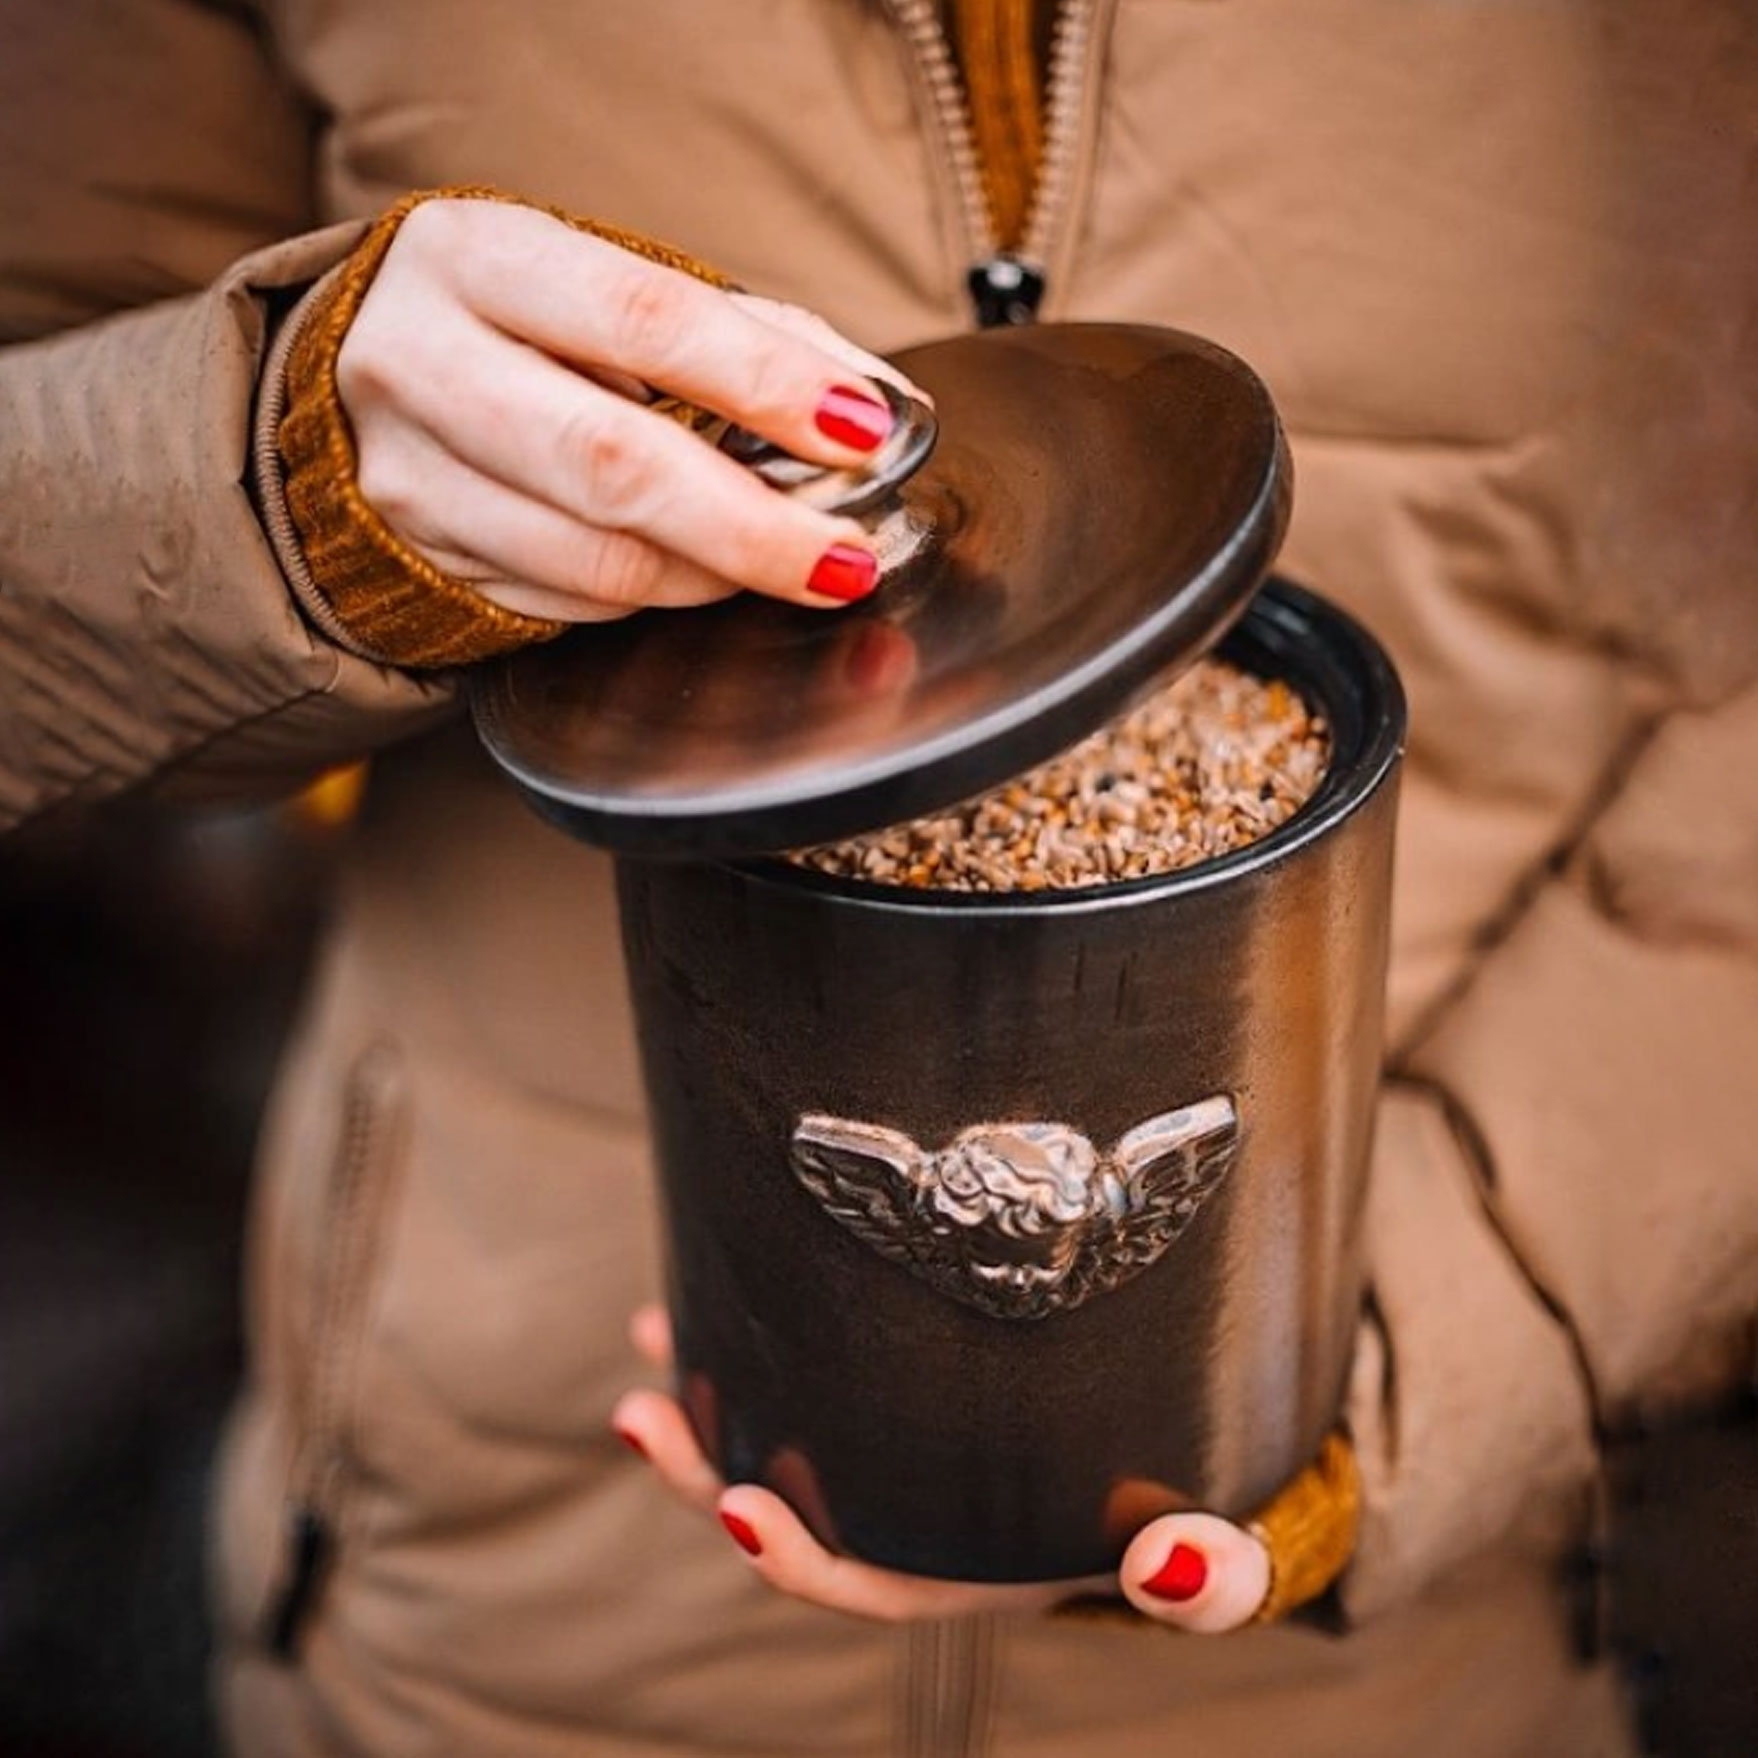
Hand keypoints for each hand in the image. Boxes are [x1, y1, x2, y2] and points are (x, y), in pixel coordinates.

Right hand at [336, 197, 919, 623]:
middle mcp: (422, 360)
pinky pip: (571, 604)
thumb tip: (877, 406)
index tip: (862, 430)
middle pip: (614, 464)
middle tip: (847, 560)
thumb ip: (741, 336)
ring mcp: (410, 475)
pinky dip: (657, 597)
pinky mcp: (423, 560)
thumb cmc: (517, 323)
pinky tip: (693, 570)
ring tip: (786, 562)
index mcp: (480, 256)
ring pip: (597, 558)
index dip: (766, 382)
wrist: (349, 379)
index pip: (645, 318)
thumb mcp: (603, 287)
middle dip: (753, 527)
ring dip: (716, 575)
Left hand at [612, 1305, 1350, 1630]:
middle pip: (790, 1515)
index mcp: (960, 1572)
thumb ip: (1205, 1581)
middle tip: (643, 1415)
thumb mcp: (1206, 1560)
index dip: (796, 1556)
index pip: (862, 1583)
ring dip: (710, 1402)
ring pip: (782, 1443)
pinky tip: (705, 1287)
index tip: (741, 1505)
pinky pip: (810, 1373)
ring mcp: (893, 1457)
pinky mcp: (895, 1394)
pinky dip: (757, 1340)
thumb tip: (1173, 1564)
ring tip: (654, 1335)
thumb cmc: (1183, 1525)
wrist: (1175, 1482)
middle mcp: (909, 1522)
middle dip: (706, 1476)